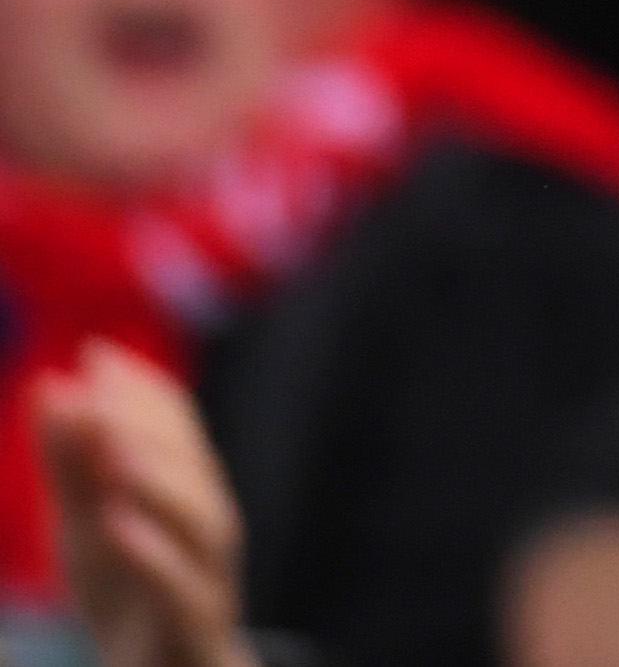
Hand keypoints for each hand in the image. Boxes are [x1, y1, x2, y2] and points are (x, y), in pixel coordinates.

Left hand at [36, 340, 254, 666]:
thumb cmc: (125, 589)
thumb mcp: (82, 523)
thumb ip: (68, 459)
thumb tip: (50, 380)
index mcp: (185, 490)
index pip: (176, 425)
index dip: (138, 389)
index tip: (93, 354)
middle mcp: (206, 523)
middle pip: (191, 466)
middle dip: (147, 429)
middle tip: (98, 399)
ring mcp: (208, 574)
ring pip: (201, 521)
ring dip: (159, 483)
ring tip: (112, 456)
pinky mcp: (195, 626)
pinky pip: (182, 588)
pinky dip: (155, 555)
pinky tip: (119, 525)